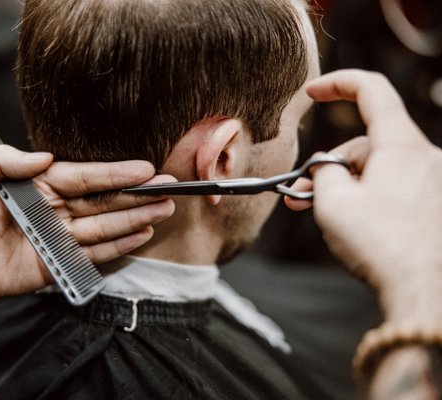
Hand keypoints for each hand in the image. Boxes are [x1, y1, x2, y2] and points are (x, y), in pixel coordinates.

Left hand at [0, 145, 174, 299]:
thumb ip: (4, 160)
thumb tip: (44, 156)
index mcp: (38, 184)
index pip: (84, 177)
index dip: (115, 174)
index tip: (145, 169)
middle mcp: (54, 209)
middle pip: (103, 201)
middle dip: (137, 195)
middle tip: (169, 189)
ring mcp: (57, 238)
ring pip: (104, 226)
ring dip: (135, 219)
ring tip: (164, 211)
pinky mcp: (56, 266)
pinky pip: (91, 255)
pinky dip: (117, 247)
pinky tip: (141, 236)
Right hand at [286, 70, 441, 314]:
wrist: (423, 293)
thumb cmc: (380, 245)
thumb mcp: (333, 200)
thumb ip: (322, 171)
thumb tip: (325, 167)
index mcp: (400, 145)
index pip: (371, 91)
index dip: (337, 84)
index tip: (311, 92)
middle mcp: (424, 157)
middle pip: (365, 143)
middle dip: (328, 165)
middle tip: (299, 193)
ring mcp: (432, 182)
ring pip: (377, 169)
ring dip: (345, 187)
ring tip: (320, 215)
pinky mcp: (434, 205)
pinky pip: (394, 187)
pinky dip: (368, 197)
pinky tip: (350, 222)